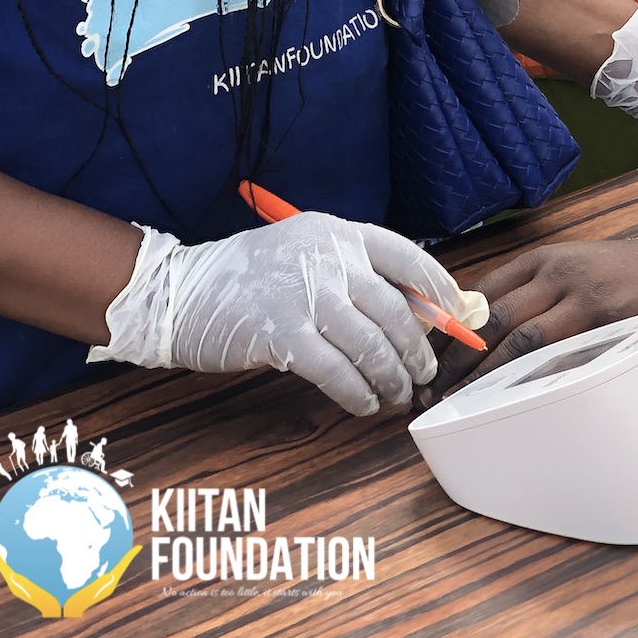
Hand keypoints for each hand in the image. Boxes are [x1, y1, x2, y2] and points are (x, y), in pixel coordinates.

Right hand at [89, 214, 476, 415]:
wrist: (180, 292)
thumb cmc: (249, 277)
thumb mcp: (304, 253)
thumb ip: (350, 273)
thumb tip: (410, 310)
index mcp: (337, 233)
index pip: (407, 257)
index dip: (438, 289)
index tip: (456, 315)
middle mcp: (327, 258)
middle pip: (394, 309)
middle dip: (417, 347)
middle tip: (424, 372)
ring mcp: (303, 295)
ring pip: (370, 343)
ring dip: (391, 376)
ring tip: (396, 394)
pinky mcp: (281, 334)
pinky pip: (336, 371)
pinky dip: (357, 392)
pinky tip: (364, 404)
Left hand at [422, 231, 637, 402]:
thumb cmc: (635, 271)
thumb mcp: (578, 263)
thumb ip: (535, 288)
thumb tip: (481, 323)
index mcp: (547, 258)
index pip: (482, 292)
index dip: (450, 327)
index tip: (427, 356)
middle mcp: (561, 273)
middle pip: (494, 318)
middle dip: (458, 358)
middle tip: (432, 390)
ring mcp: (588, 301)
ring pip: (522, 341)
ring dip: (486, 376)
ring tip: (462, 403)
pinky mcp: (613, 328)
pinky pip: (565, 362)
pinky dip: (535, 385)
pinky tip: (516, 405)